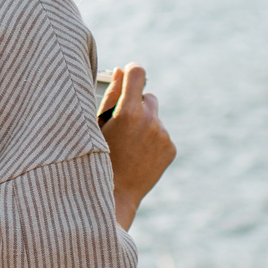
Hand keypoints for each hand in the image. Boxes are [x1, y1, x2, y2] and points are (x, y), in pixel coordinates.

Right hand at [99, 63, 173, 230]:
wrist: (115, 197)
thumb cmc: (98, 158)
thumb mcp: (96, 126)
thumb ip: (110, 95)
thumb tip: (120, 70)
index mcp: (128, 112)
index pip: (137, 73)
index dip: (131, 72)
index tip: (127, 78)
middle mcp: (150, 120)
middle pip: (148, 96)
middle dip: (136, 104)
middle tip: (122, 124)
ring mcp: (163, 135)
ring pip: (155, 117)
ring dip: (145, 123)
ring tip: (128, 145)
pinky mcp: (171, 148)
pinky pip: (162, 134)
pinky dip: (152, 140)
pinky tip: (138, 155)